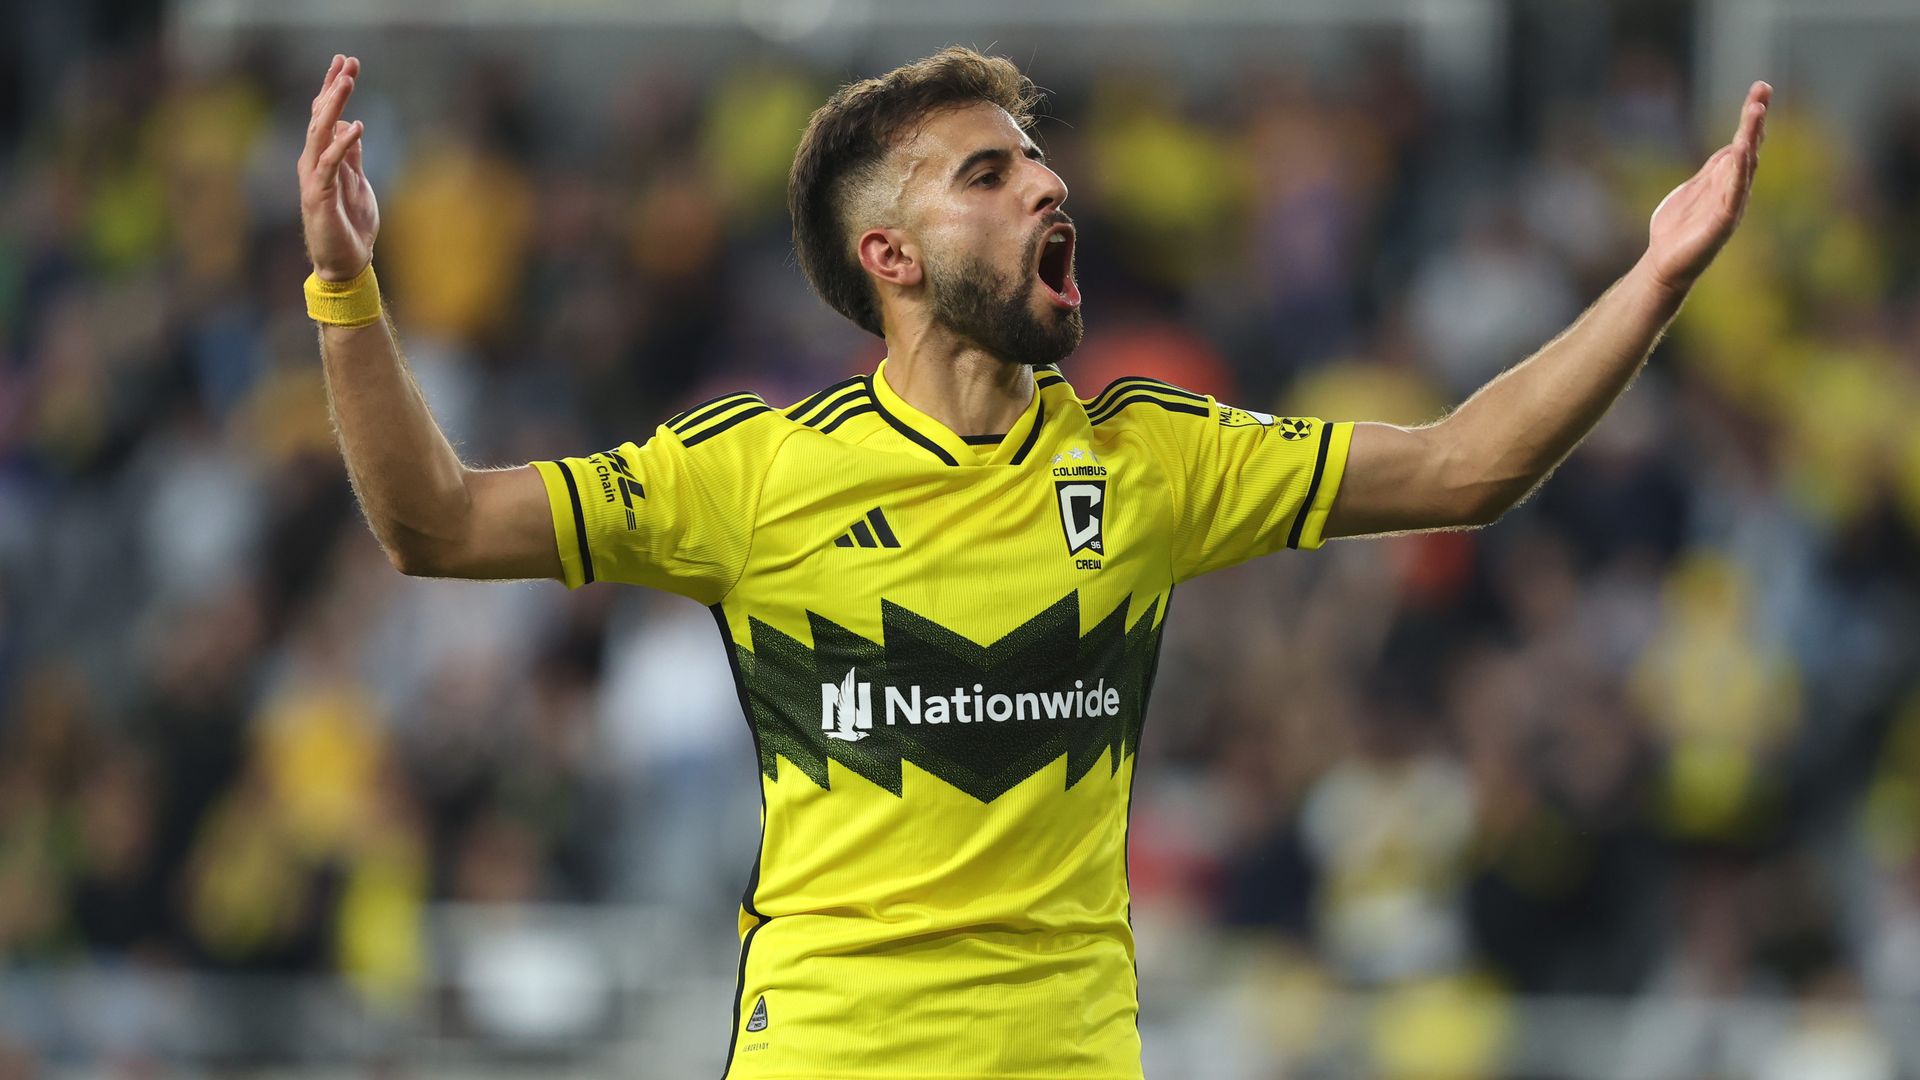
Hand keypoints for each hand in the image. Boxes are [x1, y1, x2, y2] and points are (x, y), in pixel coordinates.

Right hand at [298, 55, 378, 281]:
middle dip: (333, 88)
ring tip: (347, 82)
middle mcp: (312, 163)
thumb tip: (351, 127)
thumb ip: (352, 156)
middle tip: (347, 62)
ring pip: (320, 134)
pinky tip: (356, 127)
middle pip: (320, 118)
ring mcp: (313, 178)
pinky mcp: (319, 195)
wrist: (346, 262)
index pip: (325, 117)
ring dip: (334, 106)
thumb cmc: (350, 225)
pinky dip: (342, 144)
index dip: (332, 89)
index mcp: (322, 159)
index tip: (345, 63)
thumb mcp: (358, 183)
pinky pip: (330, 164)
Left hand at [1643, 81, 1769, 295]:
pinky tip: (1743, 150)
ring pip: (1745, 164)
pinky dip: (1740, 171)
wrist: (1665, 265)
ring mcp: (1731, 202)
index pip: (1742, 141)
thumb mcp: (1694, 190)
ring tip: (1756, 111)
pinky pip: (1735, 191)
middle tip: (1762, 90)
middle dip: (1755, 118)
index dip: (1751, 116)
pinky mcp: (1724, 220)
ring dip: (1750, 137)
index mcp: (1725, 178)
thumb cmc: (1678, 230)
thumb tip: (1729, 149)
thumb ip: (1711, 171)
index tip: (1760, 89)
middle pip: (1749, 146)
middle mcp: (1734, 187)